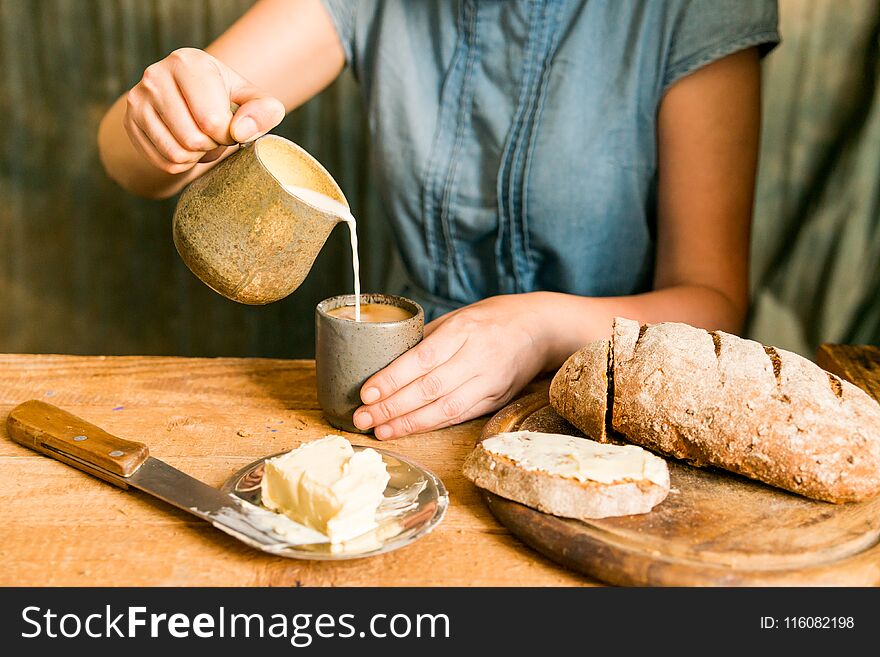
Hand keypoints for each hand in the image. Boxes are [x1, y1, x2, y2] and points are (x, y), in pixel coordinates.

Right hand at [124, 48, 284, 173]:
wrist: (187, 97)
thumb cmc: (224, 97)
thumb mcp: (251, 98)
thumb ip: (264, 110)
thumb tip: (240, 132)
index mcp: (188, 62)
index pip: (212, 121)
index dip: (229, 135)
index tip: (231, 128)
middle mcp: (155, 76)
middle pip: (193, 140)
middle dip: (213, 146)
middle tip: (216, 136)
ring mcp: (137, 100)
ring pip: (177, 153)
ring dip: (198, 156)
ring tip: (203, 140)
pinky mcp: (129, 123)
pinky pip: (164, 162)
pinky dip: (183, 164)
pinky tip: (187, 147)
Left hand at [352, 294, 552, 438]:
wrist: (540, 328)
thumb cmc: (491, 319)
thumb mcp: (458, 317)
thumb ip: (427, 340)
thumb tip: (385, 363)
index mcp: (464, 329)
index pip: (422, 359)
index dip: (392, 379)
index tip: (366, 393)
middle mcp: (478, 356)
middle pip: (429, 389)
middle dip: (391, 407)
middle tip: (362, 418)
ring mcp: (490, 381)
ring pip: (444, 409)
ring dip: (408, 423)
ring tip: (380, 430)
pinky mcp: (497, 399)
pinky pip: (460, 416)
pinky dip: (432, 425)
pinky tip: (409, 430)